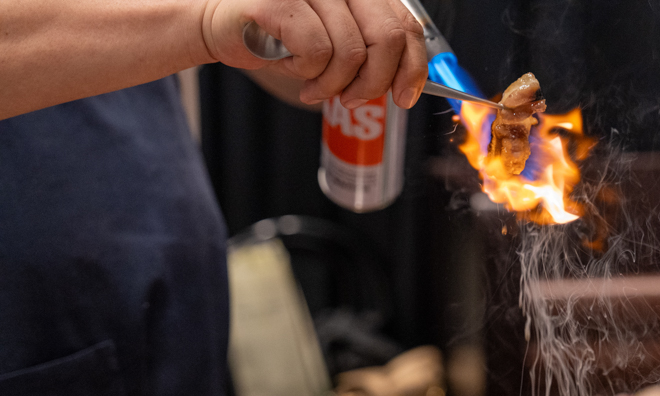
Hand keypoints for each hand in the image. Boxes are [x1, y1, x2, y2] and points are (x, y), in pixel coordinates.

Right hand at [200, 0, 426, 108]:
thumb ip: (372, 52)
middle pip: (387, 39)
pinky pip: (317, 51)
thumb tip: (407, 83)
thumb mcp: (337, 44)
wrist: (223, 27)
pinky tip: (292, 66)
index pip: (407, 24)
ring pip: (351, 53)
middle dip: (373, 82)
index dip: (413, 66)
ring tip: (313, 84)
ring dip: (332, 84)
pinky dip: (307, 72)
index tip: (404, 95)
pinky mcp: (283, 1)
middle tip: (351, 99)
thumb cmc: (281, 37)